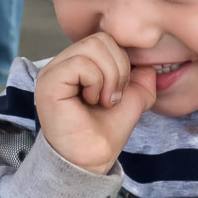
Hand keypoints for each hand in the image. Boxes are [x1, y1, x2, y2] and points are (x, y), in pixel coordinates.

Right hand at [34, 32, 156, 173]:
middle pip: (101, 39)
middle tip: (113, 97)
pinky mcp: (49, 82)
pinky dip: (96, 82)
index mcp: (77, 63)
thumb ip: (141, 79)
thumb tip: (148, 64)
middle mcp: (61, 64)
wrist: (94, 158)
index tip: (120, 91)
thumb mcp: (132, 99)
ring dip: (109, 76)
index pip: (106, 39)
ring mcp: (53, 71)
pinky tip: (91, 101)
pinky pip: (81, 63)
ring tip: (103, 100)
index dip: (123, 62)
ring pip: (92, 47)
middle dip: (119, 68)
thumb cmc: (106, 131)